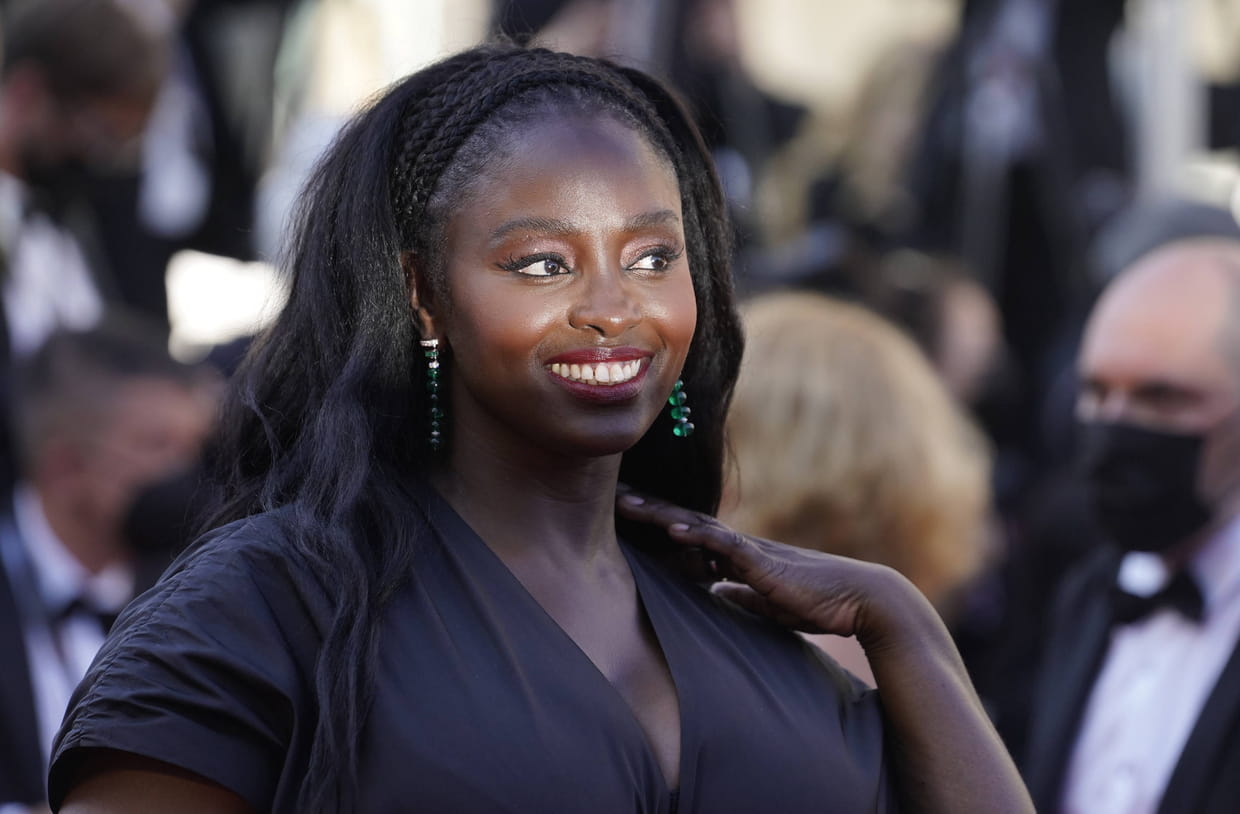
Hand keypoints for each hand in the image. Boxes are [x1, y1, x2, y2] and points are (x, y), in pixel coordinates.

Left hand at [616, 485, 926, 646]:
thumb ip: (741, 595)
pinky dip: (697, 537)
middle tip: (610, 495)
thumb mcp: (768, 604)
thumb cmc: (819, 602)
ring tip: (626, 505)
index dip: (657, 523)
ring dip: (660, 515)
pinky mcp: (764, 562)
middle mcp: (739, 547)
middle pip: (684, 521)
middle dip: (647, 509)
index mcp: (738, 557)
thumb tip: (715, 592)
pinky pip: (724, 545)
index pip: (689, 534)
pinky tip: (672, 531)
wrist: (861, 600)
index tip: (625, 514)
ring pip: (697, 525)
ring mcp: (750, 550)